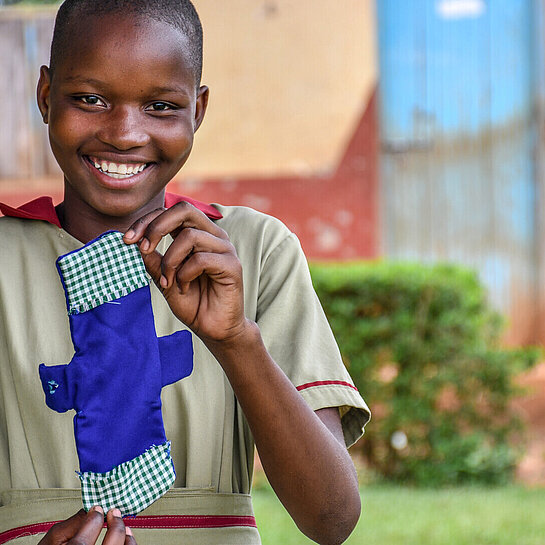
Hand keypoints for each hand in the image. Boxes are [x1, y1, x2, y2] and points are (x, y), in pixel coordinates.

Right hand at [38, 507, 135, 544]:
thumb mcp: (51, 543)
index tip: (97, 510)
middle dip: (116, 522)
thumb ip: (68, 526)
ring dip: (126, 535)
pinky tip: (124, 540)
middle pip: (114, 537)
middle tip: (114, 512)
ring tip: (124, 527)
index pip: (93, 526)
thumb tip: (87, 511)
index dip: (97, 515)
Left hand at [123, 202, 248, 343]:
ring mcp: (225, 249)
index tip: (127, 239)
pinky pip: (200, 259)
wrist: (213, 329)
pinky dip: (185, 274)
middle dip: (157, 226)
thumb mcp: (164, 279)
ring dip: (170, 261)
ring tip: (169, 281)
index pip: (172, 212)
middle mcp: (214, 236)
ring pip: (189, 236)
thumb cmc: (192, 302)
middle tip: (143, 248)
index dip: (148, 220)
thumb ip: (154, 260)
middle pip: (184, 210)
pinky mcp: (232, 265)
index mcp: (199, 233)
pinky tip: (184, 288)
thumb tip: (134, 241)